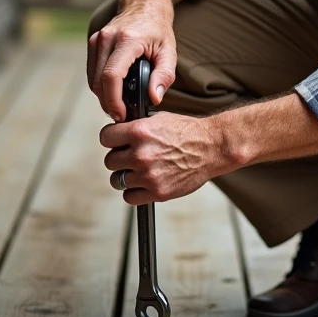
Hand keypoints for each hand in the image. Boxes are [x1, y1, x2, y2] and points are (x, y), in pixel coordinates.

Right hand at [86, 0, 176, 120]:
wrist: (144, 4)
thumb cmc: (158, 28)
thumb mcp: (169, 51)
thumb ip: (164, 75)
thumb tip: (154, 98)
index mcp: (127, 40)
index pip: (111, 75)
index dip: (113, 100)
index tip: (122, 114)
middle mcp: (107, 38)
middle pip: (98, 81)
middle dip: (108, 103)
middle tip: (123, 114)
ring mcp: (97, 39)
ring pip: (92, 79)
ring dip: (104, 96)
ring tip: (120, 105)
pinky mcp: (93, 42)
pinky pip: (92, 72)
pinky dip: (101, 85)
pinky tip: (114, 91)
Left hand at [101, 112, 230, 204]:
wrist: (212, 147)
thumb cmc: (187, 132)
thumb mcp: (158, 119)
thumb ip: (136, 128)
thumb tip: (118, 134)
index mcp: (139, 132)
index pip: (105, 137)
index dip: (111, 139)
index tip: (117, 141)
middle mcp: (140, 154)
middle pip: (109, 161)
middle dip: (119, 158)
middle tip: (131, 157)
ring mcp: (148, 175)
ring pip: (117, 180)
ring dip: (125, 176)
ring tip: (138, 171)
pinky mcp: (157, 192)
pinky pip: (129, 197)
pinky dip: (134, 192)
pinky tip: (144, 183)